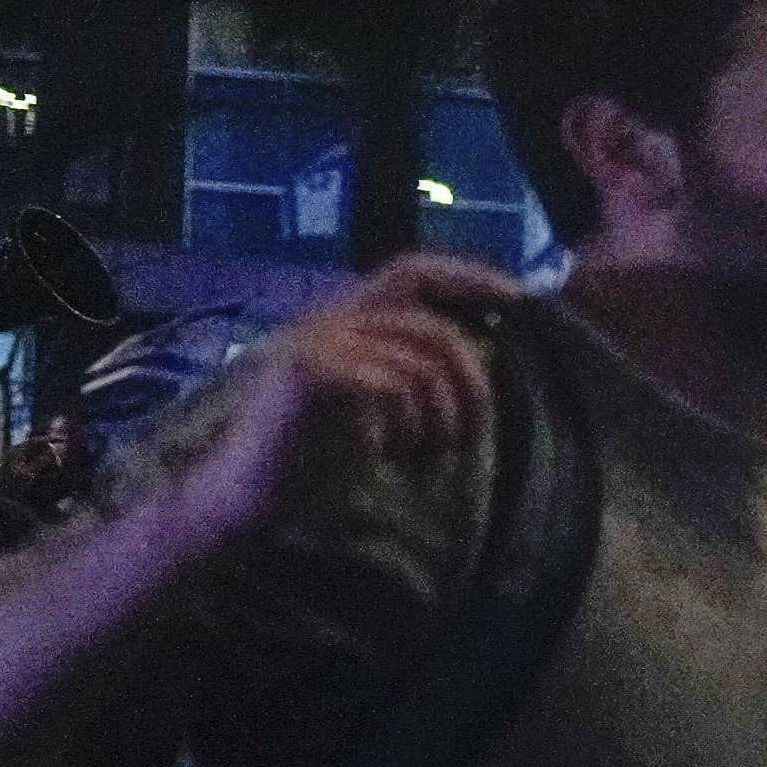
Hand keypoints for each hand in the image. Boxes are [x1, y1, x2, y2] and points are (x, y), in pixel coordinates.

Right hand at [169, 253, 525, 550]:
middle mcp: (329, 318)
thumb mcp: (385, 406)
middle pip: (434, 327)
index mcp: (347, 319)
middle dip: (470, 384)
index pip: (412, 271)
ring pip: (421, 363)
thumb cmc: (316, 456)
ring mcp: (315, 340)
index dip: (466, 275)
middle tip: (473, 433)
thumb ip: (420, 368)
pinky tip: (385, 454)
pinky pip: (390, 385)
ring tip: (424, 455)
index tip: (517, 295)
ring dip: (440, 419)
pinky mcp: (308, 371)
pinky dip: (403, 426)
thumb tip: (486, 347)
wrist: (248, 496)